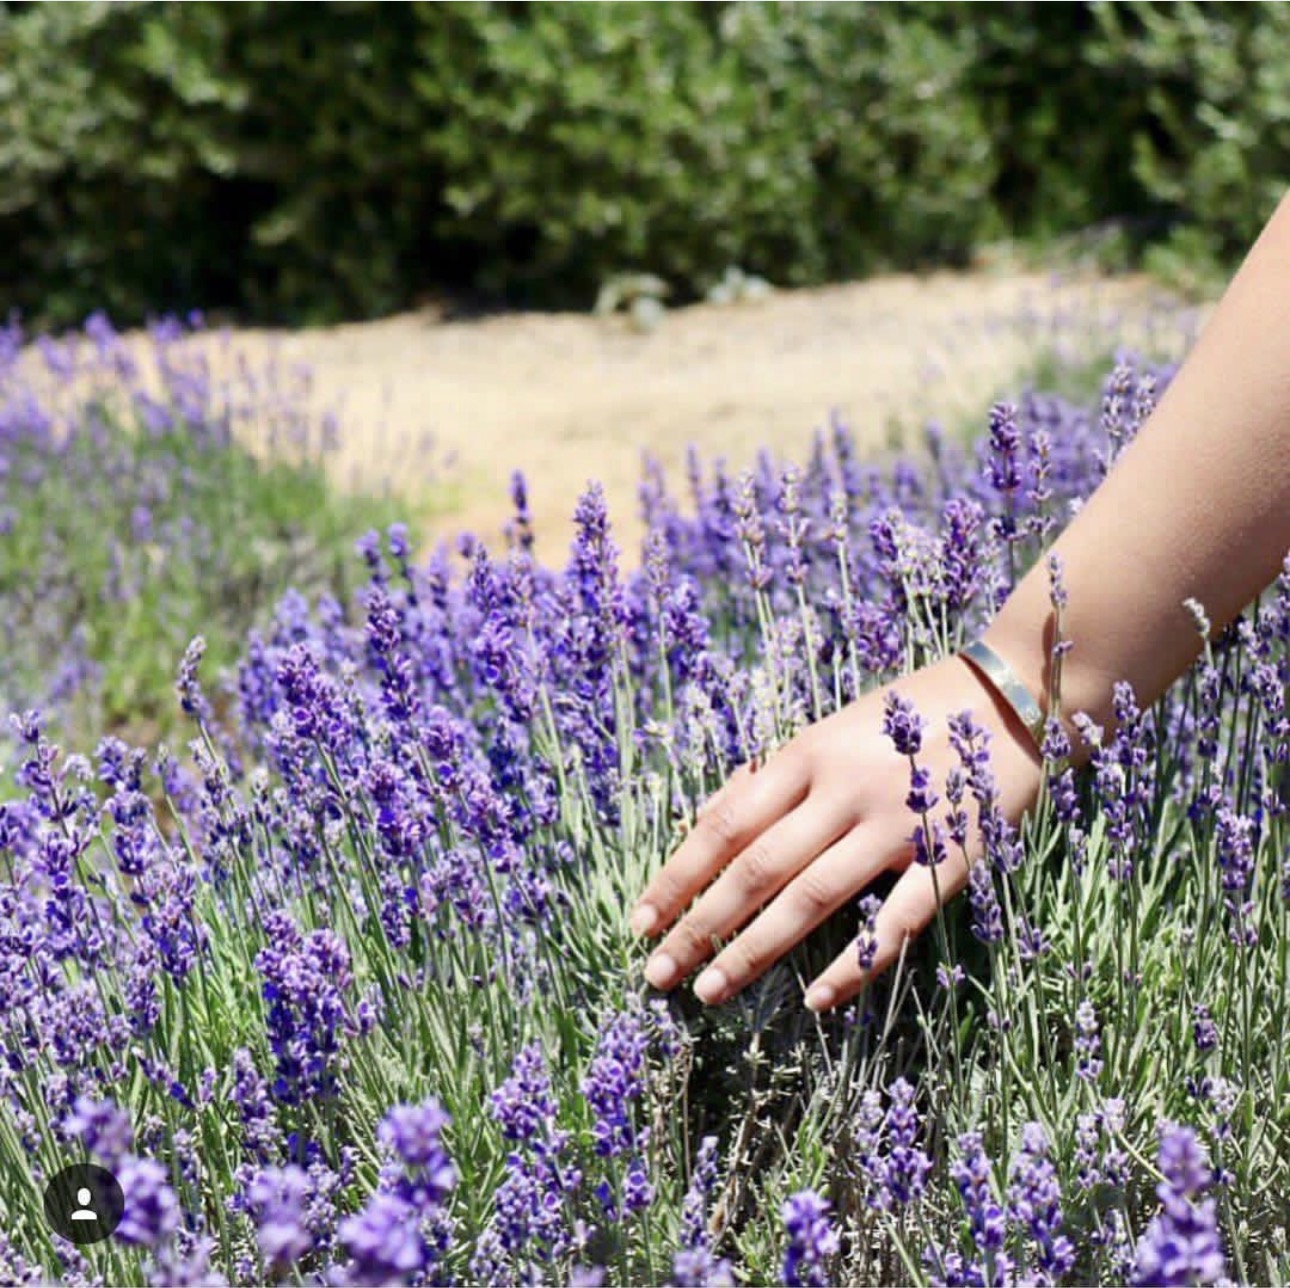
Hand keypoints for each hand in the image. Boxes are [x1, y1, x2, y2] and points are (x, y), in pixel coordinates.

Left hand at [628, 653, 1045, 1011]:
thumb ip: (768, 778)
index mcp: (805, 755)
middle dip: (700, 925)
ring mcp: (896, 825)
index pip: (724, 824)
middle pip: (755, 868)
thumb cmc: (904, 717)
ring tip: (711, 991)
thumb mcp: (826, 731)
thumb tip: (702, 824)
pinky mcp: (949, 858)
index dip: (678, 875)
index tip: (640, 921)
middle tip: (658, 975)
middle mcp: (842, 790)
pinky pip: (896, 920)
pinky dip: (856, 963)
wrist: (1008, 697)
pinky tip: (816, 1000)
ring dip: (755, 950)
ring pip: (810, 897)